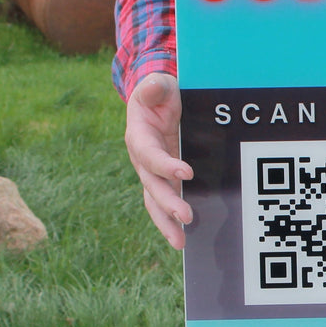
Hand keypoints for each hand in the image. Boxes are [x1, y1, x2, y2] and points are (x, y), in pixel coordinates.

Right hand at [125, 72, 193, 248]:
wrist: (159, 102)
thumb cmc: (160, 93)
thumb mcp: (158, 84)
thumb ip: (154, 87)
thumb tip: (151, 85)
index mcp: (139, 137)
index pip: (150, 155)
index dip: (165, 165)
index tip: (187, 172)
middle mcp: (143, 160)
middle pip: (152, 185)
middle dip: (168, 203)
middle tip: (185, 217)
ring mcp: (153, 173)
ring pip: (155, 202)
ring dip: (166, 223)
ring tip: (180, 242)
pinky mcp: (165, 180)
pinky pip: (165, 203)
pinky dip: (172, 221)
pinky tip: (184, 238)